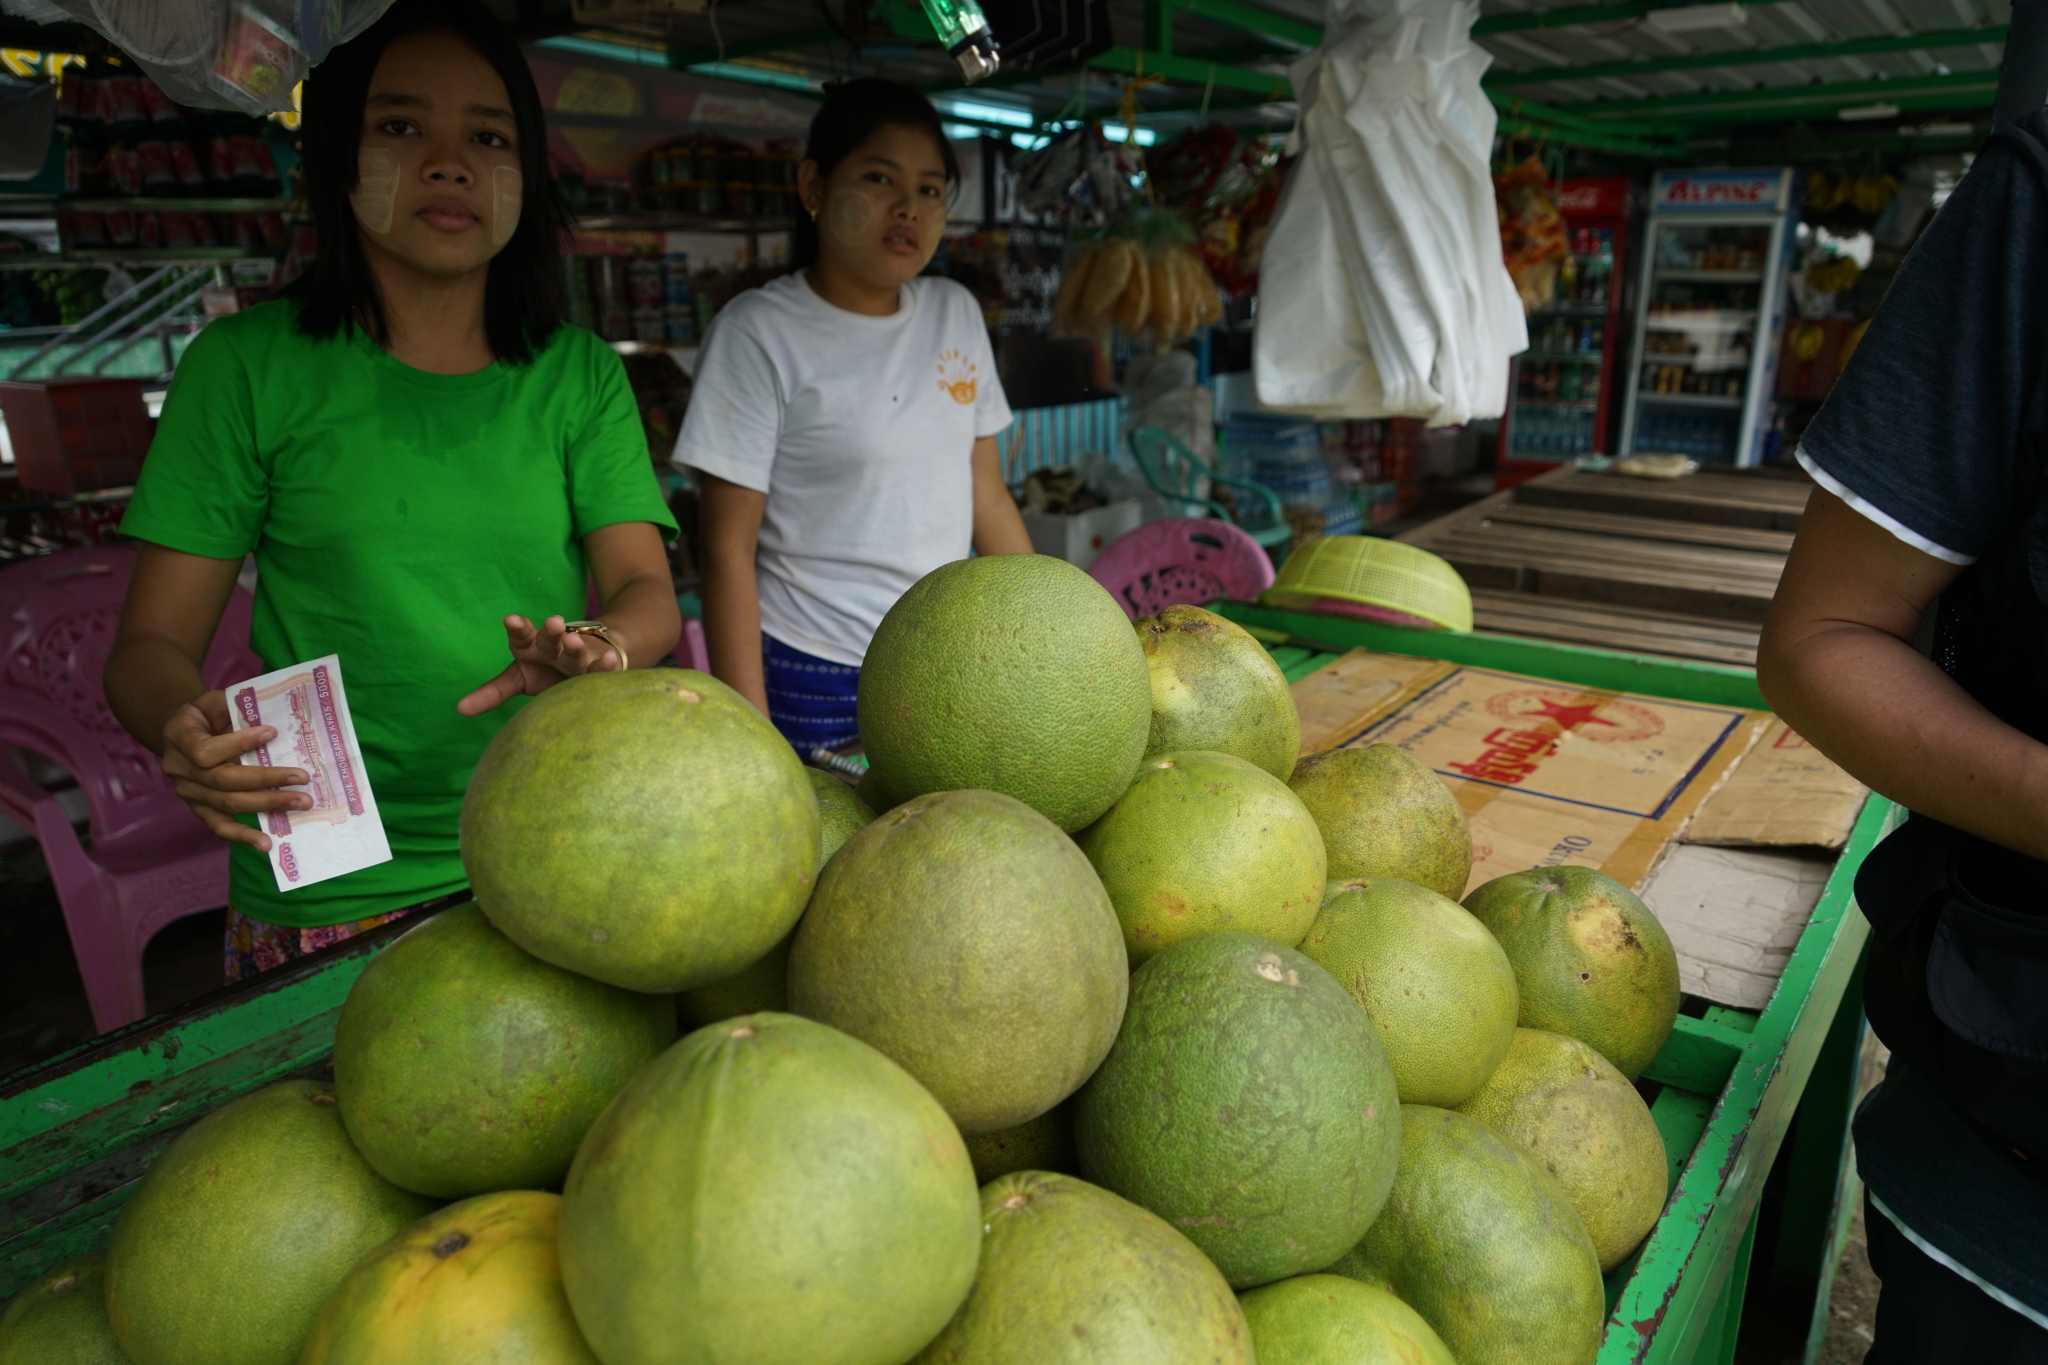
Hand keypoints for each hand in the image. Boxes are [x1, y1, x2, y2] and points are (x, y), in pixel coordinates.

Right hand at [160, 690, 308, 853]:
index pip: (206, 750)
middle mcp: (179, 769)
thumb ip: (235, 710)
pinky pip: (219, 826)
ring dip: (267, 805)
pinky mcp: (200, 809)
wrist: (184, 730)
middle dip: (266, 780)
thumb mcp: (215, 700)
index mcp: (178, 737)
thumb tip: (274, 727)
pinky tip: (267, 843)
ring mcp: (188, 793)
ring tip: (301, 803)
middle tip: (303, 779)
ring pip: (227, 804)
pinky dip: (243, 836)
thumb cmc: (207, 713)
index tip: (273, 732)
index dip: (239, 743)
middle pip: (223, 781)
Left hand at [457, 615, 623, 716]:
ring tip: (573, 641)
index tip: (510, 619)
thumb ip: (491, 692)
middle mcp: (553, 648)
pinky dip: (605, 665)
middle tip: (552, 622)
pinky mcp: (597, 668)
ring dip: (573, 646)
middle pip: (550, 639)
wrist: (586, 662)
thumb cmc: (545, 673)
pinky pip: (600, 668)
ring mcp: (576, 656)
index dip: (517, 627)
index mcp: (529, 647)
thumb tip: (459, 709)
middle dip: (551, 631)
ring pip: (574, 651)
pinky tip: (610, 661)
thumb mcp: (518, 680)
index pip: (521, 635)